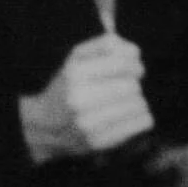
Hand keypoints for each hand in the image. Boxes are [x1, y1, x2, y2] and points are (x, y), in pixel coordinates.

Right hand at [19, 33, 153, 164]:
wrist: (45, 126)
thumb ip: (106, 45)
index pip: (123, 64)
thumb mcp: (77, 58)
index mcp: (74, 74)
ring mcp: (89, 124)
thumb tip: (135, 51)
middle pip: (133, 86)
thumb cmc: (69, 86)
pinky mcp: (100, 142)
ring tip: (123, 103)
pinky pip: (142, 123)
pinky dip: (140, 118)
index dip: (134, 64)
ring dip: (137, 101)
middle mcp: (79, 100)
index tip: (133, 69)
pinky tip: (125, 117)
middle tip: (127, 88)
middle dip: (134, 84)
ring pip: (140, 105)